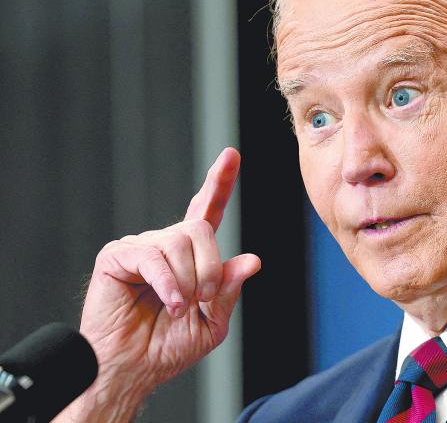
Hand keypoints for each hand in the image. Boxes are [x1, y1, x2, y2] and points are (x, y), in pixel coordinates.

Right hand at [57, 148, 260, 421]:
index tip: (232, 155)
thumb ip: (228, 288)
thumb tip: (252, 260)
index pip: (207, 210)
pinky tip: (171, 304)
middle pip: (201, 229)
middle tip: (204, 298)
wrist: (133, 369)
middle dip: (211, 267)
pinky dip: (169, 283)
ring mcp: (141, 247)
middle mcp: (166, 244)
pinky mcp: (117, 256)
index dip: (220, 182)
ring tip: (181, 307)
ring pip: (180, 241)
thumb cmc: (167, 348)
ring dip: (189, 280)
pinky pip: (153, 256)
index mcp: (190, 255)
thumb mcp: (211, 321)